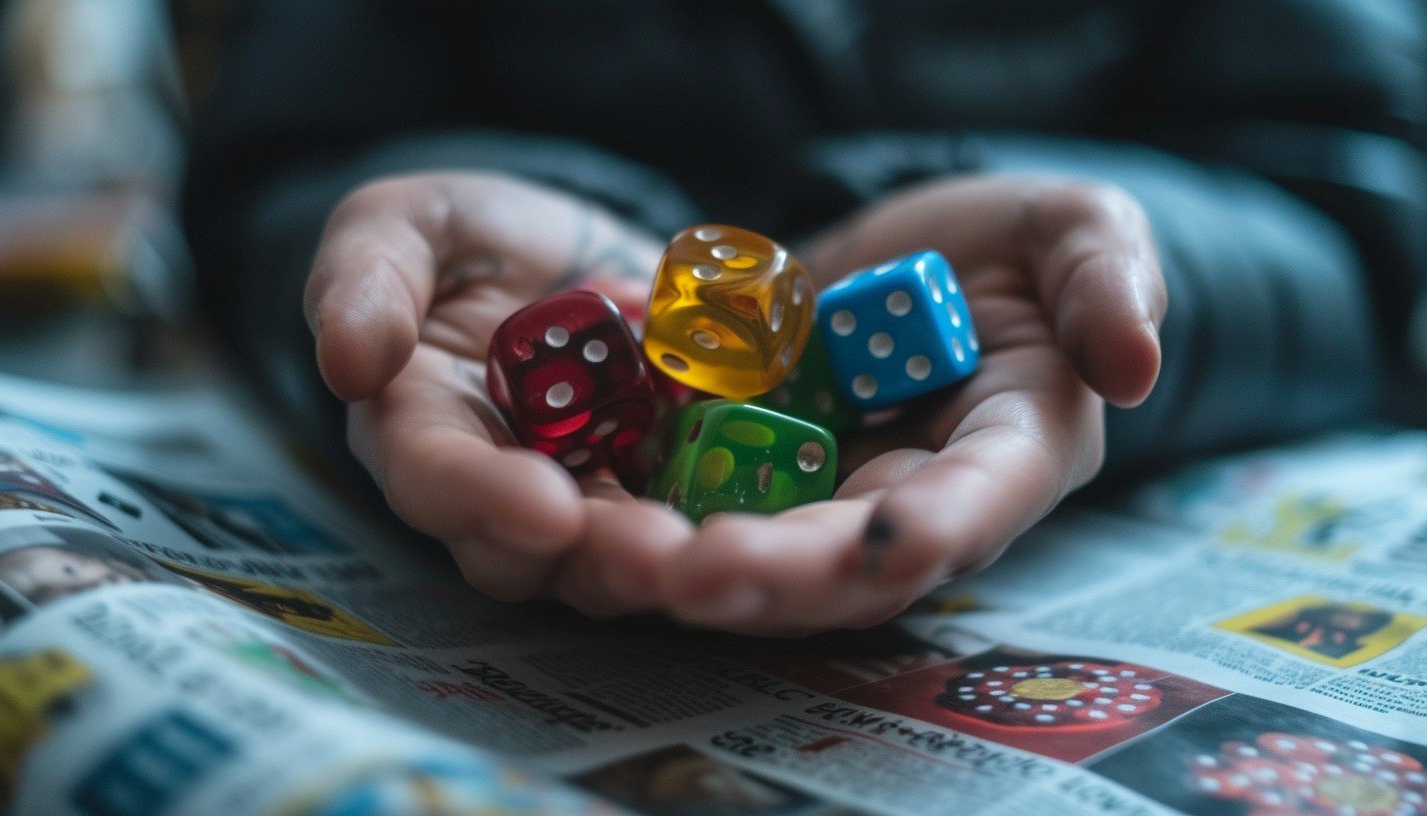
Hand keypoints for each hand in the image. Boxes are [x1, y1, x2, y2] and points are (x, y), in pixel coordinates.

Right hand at [304, 172, 692, 614]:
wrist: (569, 245)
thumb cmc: (467, 237)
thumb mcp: (404, 224)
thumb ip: (367, 278)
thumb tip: (347, 358)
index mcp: (420, 426)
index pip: (434, 478)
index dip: (482, 501)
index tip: (544, 512)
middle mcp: (498, 484)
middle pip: (530, 548)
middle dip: (594, 556)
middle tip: (658, 556)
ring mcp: (585, 491)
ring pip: (611, 552)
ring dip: (662, 560)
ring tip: (714, 553)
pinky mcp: (658, 483)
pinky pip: (686, 511)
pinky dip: (721, 512)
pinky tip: (770, 506)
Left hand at [654, 176, 1164, 635]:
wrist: (915, 249)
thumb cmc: (1016, 245)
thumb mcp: (1079, 232)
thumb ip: (1107, 283)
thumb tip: (1135, 362)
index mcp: (1008, 451)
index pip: (979, 504)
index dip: (939, 529)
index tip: (892, 542)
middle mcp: (911, 496)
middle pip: (851, 561)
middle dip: (780, 575)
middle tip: (700, 572)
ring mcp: (823, 489)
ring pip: (763, 553)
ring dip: (692, 566)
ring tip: (624, 556)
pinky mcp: (750, 463)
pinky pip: (694, 497)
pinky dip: (643, 507)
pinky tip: (583, 501)